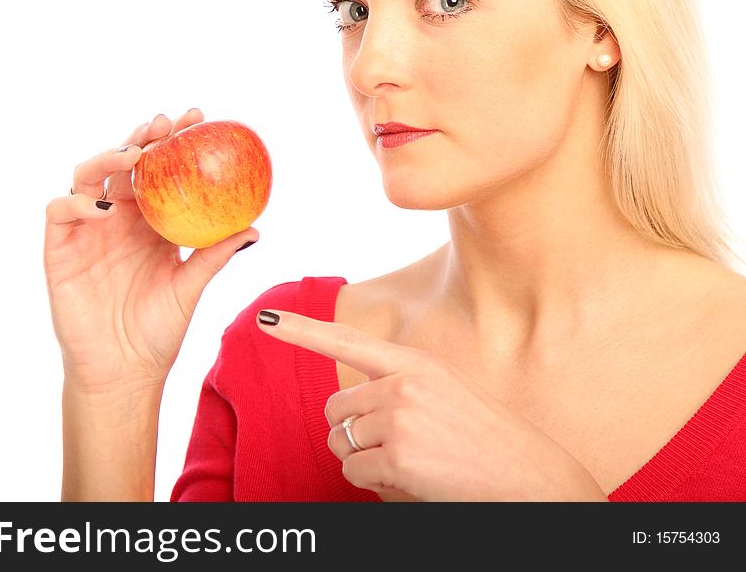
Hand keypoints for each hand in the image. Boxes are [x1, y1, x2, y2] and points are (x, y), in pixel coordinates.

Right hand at [44, 109, 258, 392]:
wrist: (123, 371)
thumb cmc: (157, 331)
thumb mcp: (190, 288)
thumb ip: (214, 257)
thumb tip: (254, 229)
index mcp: (150, 223)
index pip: (159, 171)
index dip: (173, 141)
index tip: (198, 120)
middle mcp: (118, 220)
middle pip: (123, 165)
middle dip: (143, 137)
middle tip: (167, 125)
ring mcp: (87, 231)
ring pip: (87, 177)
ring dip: (107, 159)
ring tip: (134, 155)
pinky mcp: (60, 250)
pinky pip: (61, 211)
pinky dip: (77, 202)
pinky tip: (103, 207)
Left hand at [256, 310, 607, 500]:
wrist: (534, 480)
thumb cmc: (488, 442)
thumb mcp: (446, 394)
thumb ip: (399, 389)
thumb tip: (348, 411)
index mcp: (417, 363)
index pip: (348, 341)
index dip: (302, 331)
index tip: (267, 317)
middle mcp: (404, 383)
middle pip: (337, 408)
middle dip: (353, 431)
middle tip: (397, 446)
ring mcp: (400, 418)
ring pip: (342, 441)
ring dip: (363, 459)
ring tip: (411, 463)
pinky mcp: (398, 456)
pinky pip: (355, 471)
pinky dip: (373, 483)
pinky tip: (411, 480)